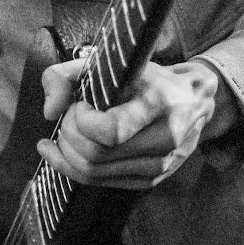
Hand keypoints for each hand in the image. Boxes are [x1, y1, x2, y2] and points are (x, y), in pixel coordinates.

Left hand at [34, 57, 238, 189]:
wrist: (195, 100)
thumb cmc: (148, 78)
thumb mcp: (112, 62)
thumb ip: (68, 74)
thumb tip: (49, 112)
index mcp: (159, 103)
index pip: (111, 131)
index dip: (82, 121)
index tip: (80, 105)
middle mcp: (165, 139)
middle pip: (96, 155)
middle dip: (69, 136)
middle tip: (67, 118)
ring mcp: (160, 165)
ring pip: (95, 173)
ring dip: (67, 154)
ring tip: (63, 134)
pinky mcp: (151, 180)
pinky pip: (102, 183)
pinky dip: (73, 169)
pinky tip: (61, 153)